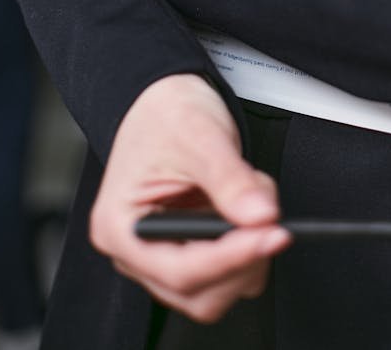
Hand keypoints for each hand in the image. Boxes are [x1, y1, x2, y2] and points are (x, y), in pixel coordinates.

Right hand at [90, 73, 290, 322]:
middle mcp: (134, 250)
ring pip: (213, 291)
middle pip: (197, 292)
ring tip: (251, 200)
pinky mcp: (185, 251)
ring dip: (246, 253)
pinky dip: (245, 247)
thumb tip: (261, 215)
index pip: (179, 269)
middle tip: (269, 216)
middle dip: (242, 257)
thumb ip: (231, 180)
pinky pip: (222, 273)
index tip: (270, 235)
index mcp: (119, 226)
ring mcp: (160, 255)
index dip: (231, 258)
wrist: (166, 99)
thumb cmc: (166, 114)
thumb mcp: (201, 137)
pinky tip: (244, 211)